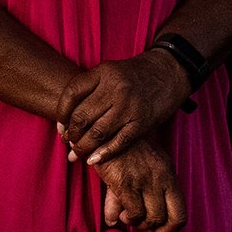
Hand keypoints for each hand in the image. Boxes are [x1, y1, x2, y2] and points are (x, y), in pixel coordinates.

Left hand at [56, 49, 192, 163]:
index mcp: (103, 73)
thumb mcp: (110, 71)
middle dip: (71, 134)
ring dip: (83, 146)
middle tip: (68, 142)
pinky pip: (118, 142)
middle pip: (82, 116)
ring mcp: (129, 106)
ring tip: (76, 152)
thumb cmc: (135, 74)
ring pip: (97, 132)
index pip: (71, 94)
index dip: (61, 113)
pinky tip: (93, 160)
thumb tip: (67, 117)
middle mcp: (114, 88)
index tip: (60, 126)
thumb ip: (91, 88)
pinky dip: (103, 153)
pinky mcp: (142, 122)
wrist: (170, 72)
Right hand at [93, 139, 186, 231]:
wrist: (103, 128)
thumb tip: (112, 221)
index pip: (179, 214)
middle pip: (170, 220)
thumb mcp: (129, 171)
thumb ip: (125, 197)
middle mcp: (162, 179)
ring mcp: (145, 181)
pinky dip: (127, 218)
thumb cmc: (117, 148)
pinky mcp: (126, 182)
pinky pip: (134, 213)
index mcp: (168, 174)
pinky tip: (118, 213)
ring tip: (126, 218)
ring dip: (138, 224)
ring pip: (152, 218)